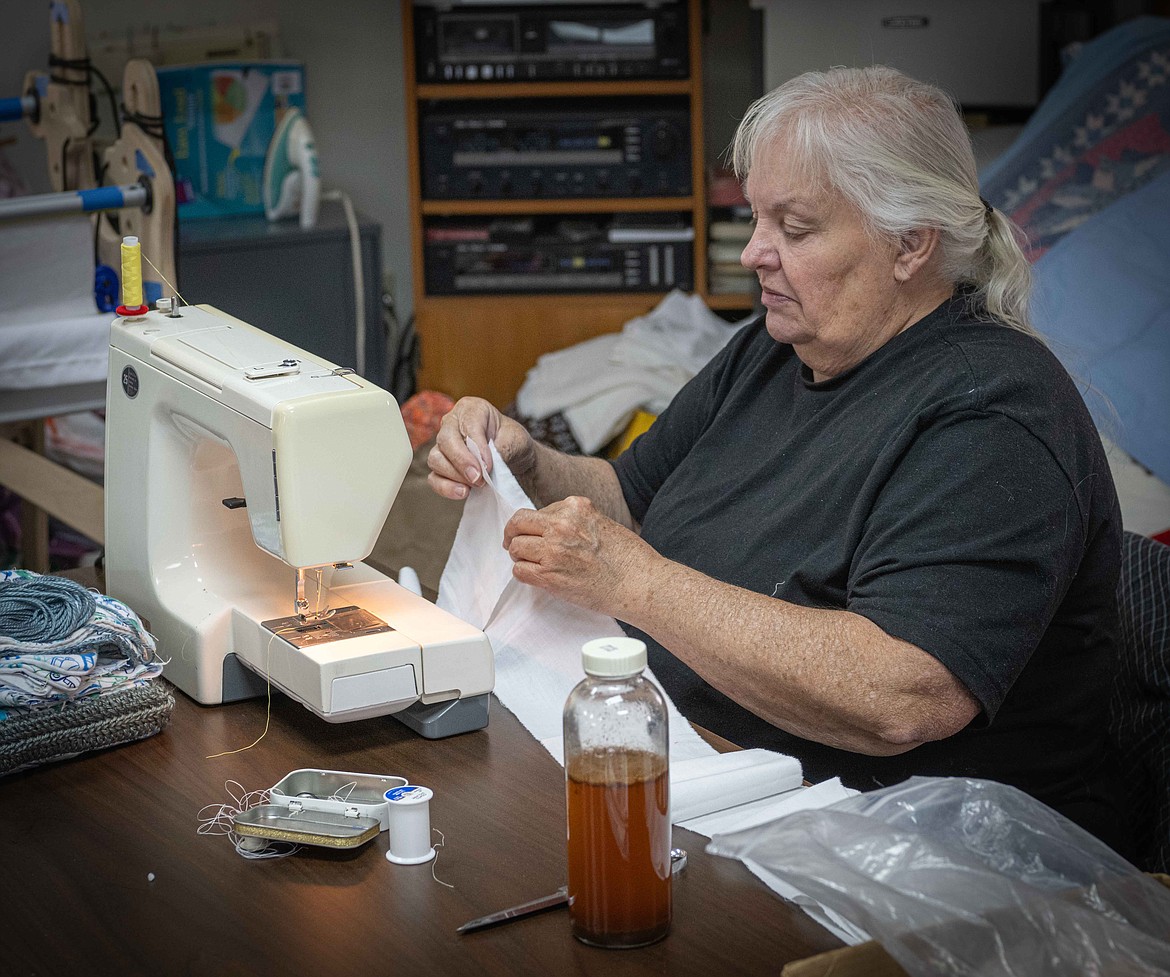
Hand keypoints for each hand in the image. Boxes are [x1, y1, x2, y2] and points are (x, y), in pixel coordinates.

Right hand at [427, 397, 535, 499]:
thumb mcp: (517, 440)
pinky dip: (446, 488)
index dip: (477, 445)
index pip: (468, 424)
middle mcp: (452, 424)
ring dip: (455, 476)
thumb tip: (486, 462)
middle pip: (445, 440)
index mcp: (471, 409)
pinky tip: (464, 492)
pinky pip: (434, 478)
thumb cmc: (513, 443)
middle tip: (479, 478)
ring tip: (477, 485)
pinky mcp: (441, 467)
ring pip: (436, 459)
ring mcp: (443, 446)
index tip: (489, 465)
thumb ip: (503, 448)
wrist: (514, 460)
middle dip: (462, 462)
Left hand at [502, 496, 656, 617]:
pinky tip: (537, 576)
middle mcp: (561, 525)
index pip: (538, 511)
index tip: (535, 533)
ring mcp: (553, 550)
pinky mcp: (549, 576)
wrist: (639, 583)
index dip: (535, 524)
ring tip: (532, 563)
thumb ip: (575, 521)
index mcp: (575, 507)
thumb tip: (552, 527)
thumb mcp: (601, 522)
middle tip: (514, 543)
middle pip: (518, 523)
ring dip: (520, 555)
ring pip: (516, 547)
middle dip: (514, 534)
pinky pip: (519, 571)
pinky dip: (523, 573)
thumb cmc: (628, 557)